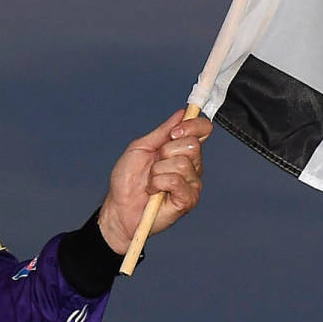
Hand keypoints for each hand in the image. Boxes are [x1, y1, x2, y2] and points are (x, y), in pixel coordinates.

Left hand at [97, 110, 213, 253]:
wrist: (119, 208)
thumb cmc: (128, 180)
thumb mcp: (141, 147)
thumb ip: (162, 131)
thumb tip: (181, 113)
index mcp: (182, 150)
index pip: (203, 130)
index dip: (193, 125)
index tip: (174, 132)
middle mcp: (192, 165)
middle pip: (192, 145)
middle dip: (166, 152)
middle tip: (154, 165)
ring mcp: (192, 183)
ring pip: (182, 163)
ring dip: (157, 171)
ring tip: (151, 182)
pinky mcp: (188, 199)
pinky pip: (176, 180)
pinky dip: (158, 183)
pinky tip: (154, 192)